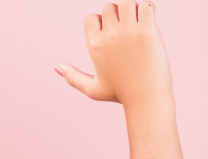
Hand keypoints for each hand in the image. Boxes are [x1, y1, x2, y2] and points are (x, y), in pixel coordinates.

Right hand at [55, 0, 172, 104]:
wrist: (147, 99)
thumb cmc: (122, 95)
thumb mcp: (93, 89)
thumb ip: (73, 77)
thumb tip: (57, 67)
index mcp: (94, 44)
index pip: (92, 17)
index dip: (103, 23)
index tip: (114, 37)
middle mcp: (108, 35)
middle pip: (110, 7)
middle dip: (119, 15)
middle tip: (131, 33)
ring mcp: (128, 31)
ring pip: (127, 2)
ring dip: (134, 9)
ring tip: (140, 24)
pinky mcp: (147, 30)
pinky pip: (146, 5)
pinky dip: (148, 8)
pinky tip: (150, 22)